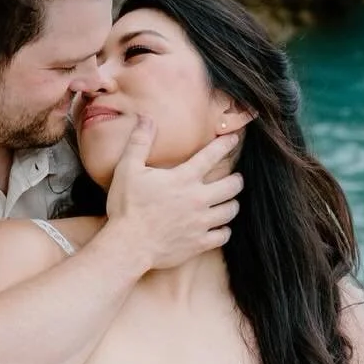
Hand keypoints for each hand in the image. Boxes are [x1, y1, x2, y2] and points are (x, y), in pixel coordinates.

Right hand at [104, 118, 241, 271]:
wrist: (128, 245)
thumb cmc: (127, 207)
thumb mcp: (128, 169)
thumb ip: (140, 142)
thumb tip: (146, 118)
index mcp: (183, 179)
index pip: (211, 156)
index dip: (225, 145)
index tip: (233, 139)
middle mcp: (198, 199)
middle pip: (231, 185)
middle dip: (236, 179)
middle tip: (235, 178)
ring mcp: (200, 223)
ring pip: (230, 210)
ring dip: (232, 204)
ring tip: (229, 201)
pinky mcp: (199, 243)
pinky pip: (223, 236)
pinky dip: (224, 230)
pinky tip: (220, 227)